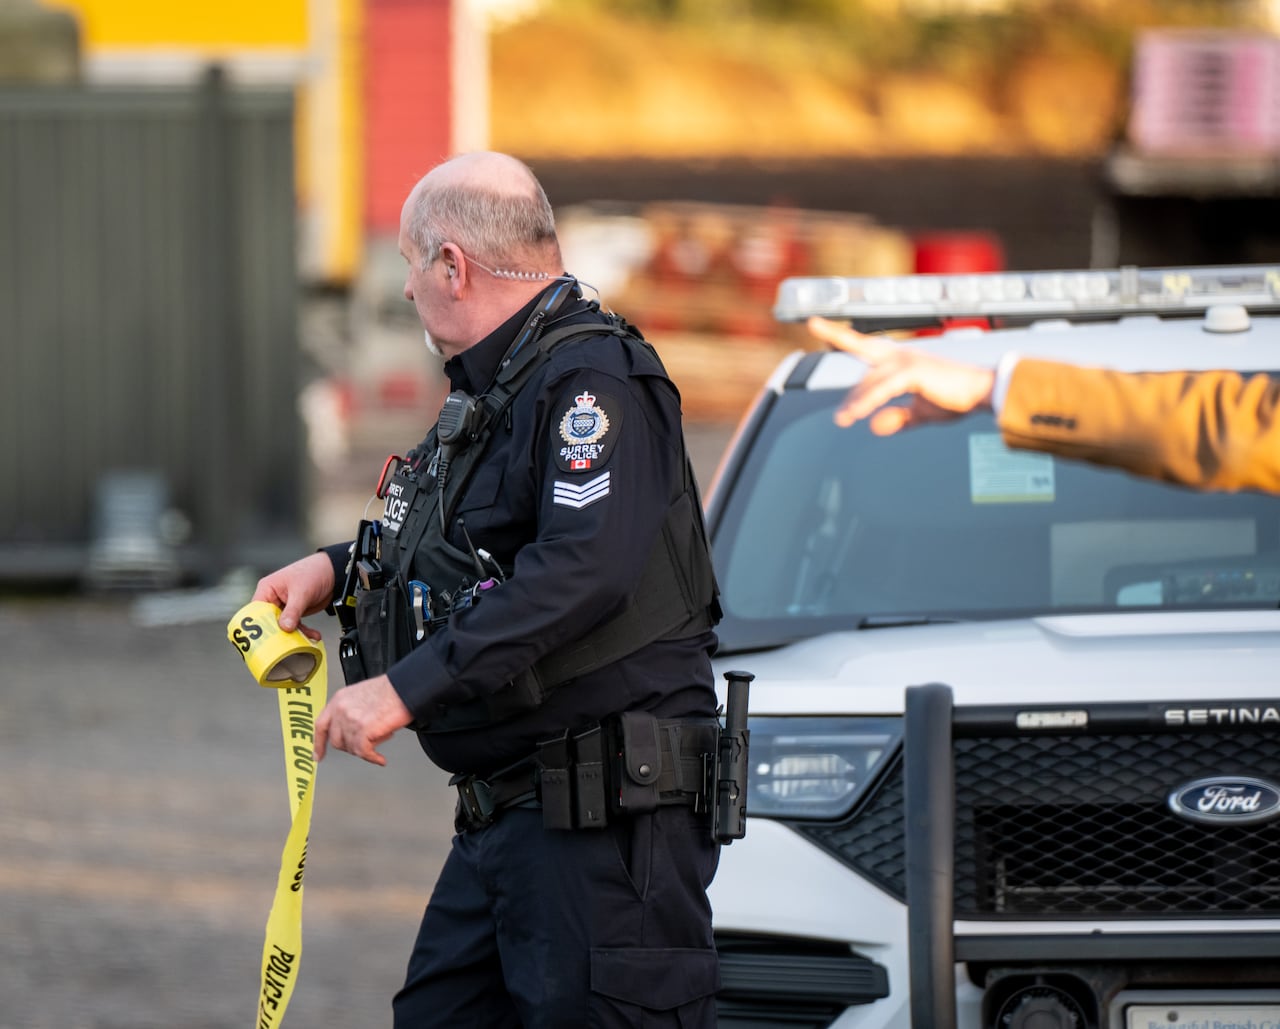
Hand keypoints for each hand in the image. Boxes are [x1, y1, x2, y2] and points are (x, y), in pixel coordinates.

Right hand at [252, 552, 335, 641]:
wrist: (333, 573)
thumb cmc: (313, 572)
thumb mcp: (301, 593)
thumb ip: (292, 611)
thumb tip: (284, 627)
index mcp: (267, 589)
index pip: (256, 611)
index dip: (258, 626)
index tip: (265, 640)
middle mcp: (272, 598)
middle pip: (268, 622)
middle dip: (278, 634)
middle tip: (286, 645)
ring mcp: (284, 606)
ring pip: (283, 627)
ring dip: (294, 635)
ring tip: (304, 640)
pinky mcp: (294, 612)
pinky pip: (295, 626)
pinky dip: (303, 632)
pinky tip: (312, 636)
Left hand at [314, 674, 411, 766]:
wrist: (405, 688)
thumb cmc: (391, 690)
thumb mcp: (361, 695)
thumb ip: (351, 711)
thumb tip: (351, 730)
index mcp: (339, 699)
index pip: (321, 725)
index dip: (319, 743)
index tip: (318, 755)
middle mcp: (341, 709)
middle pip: (336, 741)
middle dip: (351, 746)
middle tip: (366, 744)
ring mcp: (350, 720)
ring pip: (351, 748)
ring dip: (366, 748)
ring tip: (381, 738)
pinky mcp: (363, 731)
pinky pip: (363, 753)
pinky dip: (373, 758)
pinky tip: (380, 759)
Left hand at [806, 316, 996, 434]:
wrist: (981, 394)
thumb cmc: (954, 400)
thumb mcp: (920, 414)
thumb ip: (898, 418)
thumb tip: (874, 427)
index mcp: (899, 361)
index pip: (862, 344)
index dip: (838, 334)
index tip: (814, 322)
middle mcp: (900, 356)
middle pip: (863, 364)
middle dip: (846, 375)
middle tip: (832, 389)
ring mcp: (906, 361)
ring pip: (870, 384)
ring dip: (856, 404)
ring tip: (843, 421)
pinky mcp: (912, 372)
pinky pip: (882, 389)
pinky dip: (868, 402)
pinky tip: (856, 416)